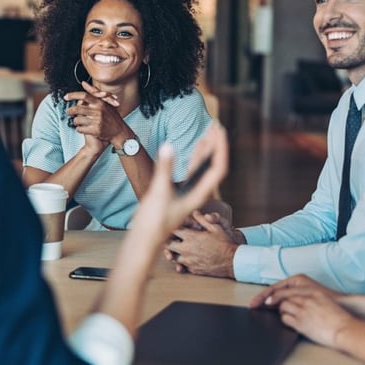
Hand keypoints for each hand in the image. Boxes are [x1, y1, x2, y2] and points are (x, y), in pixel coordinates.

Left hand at [64, 82, 126, 145]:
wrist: (119, 132)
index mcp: (100, 103)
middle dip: (70, 111)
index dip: (73, 95)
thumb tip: (83, 83)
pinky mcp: (95, 130)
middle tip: (69, 112)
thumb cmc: (112, 116)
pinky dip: (79, 129)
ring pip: (77, 120)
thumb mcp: (105, 102)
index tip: (66, 97)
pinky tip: (82, 128)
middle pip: (77, 109)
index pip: (84, 96)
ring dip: (75, 121)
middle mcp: (98, 111)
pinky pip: (80, 129)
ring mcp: (97, 121)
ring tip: (78, 122)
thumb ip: (94, 92)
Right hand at [128, 122, 228, 240]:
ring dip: (207, 149)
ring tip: (210, 131)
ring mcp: (190, 192)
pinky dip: (195, 157)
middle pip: (214, 164)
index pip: (218, 167)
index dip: (220, 147)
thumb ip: (164, 169)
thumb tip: (168, 146)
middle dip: (216, 144)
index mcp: (200, 194)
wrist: (144, 240)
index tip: (218, 130)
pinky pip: (193, 171)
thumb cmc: (153, 221)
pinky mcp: (180, 192)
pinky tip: (194, 147)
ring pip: (204, 167)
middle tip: (216, 124)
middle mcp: (199, 192)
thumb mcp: (158, 193)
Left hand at [164, 211, 239, 277]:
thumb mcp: (215, 227)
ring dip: (173, 253)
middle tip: (170, 237)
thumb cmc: (225, 243)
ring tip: (176, 249)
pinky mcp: (193, 269)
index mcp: (190, 237)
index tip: (173, 225)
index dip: (171, 227)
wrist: (232, 261)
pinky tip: (186, 258)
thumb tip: (195, 212)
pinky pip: (182, 266)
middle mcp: (186, 249)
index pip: (172, 230)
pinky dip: (182, 262)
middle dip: (168, 240)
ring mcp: (188, 261)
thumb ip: (202, 219)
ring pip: (173, 257)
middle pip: (168, 244)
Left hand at [248, 274, 349, 346]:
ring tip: (282, 313)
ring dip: (280, 311)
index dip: (271, 293)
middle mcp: (305, 297)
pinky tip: (288, 320)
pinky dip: (285, 319)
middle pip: (279, 296)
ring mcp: (303, 309)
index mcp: (309, 289)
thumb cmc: (335, 314)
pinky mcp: (302, 322)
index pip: (284, 289)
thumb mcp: (320, 298)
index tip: (261, 299)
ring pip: (282, 307)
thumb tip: (291, 298)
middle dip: (267, 301)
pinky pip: (286, 319)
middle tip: (257, 305)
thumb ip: (306, 295)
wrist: (345, 327)